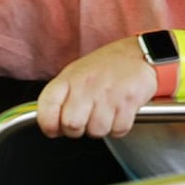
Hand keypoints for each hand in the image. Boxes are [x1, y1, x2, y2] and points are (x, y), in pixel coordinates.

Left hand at [36, 36, 155, 138]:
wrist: (137, 53)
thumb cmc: (105, 67)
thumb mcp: (75, 74)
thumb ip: (61, 99)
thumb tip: (52, 127)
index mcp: (69, 79)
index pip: (47, 109)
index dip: (48, 125)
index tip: (55, 128)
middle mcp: (86, 85)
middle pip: (72, 125)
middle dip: (78, 130)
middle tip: (86, 119)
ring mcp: (108, 93)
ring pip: (97, 131)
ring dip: (102, 127)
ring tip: (106, 111)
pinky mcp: (128, 101)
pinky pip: (118, 130)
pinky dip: (119, 126)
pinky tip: (119, 111)